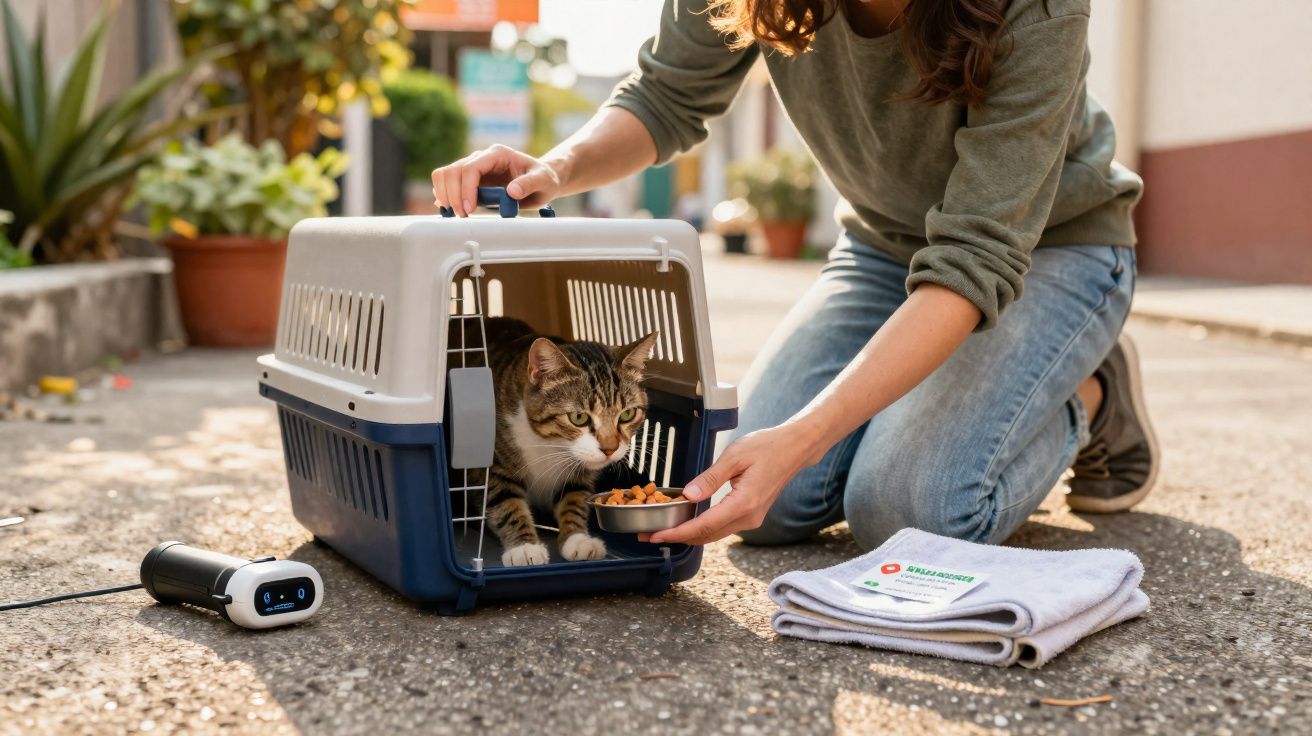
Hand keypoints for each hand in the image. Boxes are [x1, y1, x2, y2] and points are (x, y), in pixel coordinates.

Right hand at [431, 144, 563, 215]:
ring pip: (445, 175)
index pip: (471, 168)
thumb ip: (529, 184)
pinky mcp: (469, 179)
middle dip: (453, 195)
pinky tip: (453, 209)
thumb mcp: (543, 181)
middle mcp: (481, 158)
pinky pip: (448, 183)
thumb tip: (511, 191)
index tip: (470, 209)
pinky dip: (445, 196)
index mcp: (497, 154)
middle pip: (453, 170)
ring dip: (446, 195)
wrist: (541, 180)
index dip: (466, 189)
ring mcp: (473, 167)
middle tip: (463, 215)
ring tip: (458, 214)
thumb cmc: (543, 179)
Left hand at [642, 423, 820, 546]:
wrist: (795, 449)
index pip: (704, 526)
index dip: (677, 533)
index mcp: (744, 504)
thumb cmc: (767, 447)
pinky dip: (701, 527)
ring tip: (662, 530)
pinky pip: (722, 527)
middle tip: (648, 535)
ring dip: (688, 534)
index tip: (656, 535)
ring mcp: (751, 519)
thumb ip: (710, 478)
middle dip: (676, 537)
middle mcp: (748, 517)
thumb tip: (688, 496)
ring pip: (713, 534)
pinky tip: (686, 520)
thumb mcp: (735, 456)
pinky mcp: (751, 515)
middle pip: (706, 536)